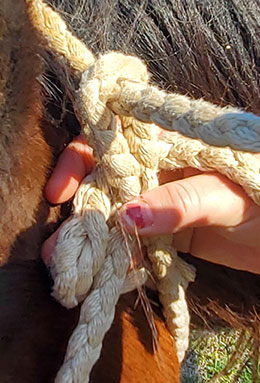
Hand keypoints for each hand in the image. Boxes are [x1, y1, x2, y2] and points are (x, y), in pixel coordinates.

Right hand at [42, 135, 259, 273]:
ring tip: (70, 269)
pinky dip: (124, 255)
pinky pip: (139, 239)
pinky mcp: (171, 228)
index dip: (84, 157)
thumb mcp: (231, 197)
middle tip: (58, 245)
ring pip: (119, 213)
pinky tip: (110, 275)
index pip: (117, 136)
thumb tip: (127, 216)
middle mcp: (163, 166)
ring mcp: (164, 199)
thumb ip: (183, 201)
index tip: (62, 191)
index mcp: (174, 141)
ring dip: (96, 239)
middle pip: (109, 179)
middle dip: (83, 210)